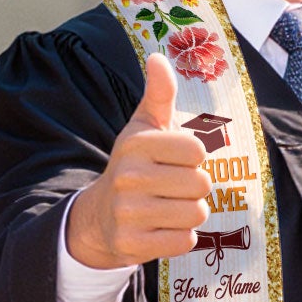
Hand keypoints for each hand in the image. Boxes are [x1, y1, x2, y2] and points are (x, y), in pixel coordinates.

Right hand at [64, 53, 213, 268]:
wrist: (100, 216)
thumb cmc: (134, 166)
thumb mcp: (143, 128)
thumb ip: (159, 94)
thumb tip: (159, 57)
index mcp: (136, 144)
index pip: (197, 150)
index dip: (193, 158)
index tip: (174, 160)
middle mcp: (129, 177)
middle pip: (201, 184)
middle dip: (194, 188)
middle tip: (173, 188)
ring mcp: (129, 213)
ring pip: (196, 214)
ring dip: (190, 213)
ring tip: (169, 207)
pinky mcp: (133, 244)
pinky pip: (185, 241)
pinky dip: (181, 237)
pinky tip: (162, 228)